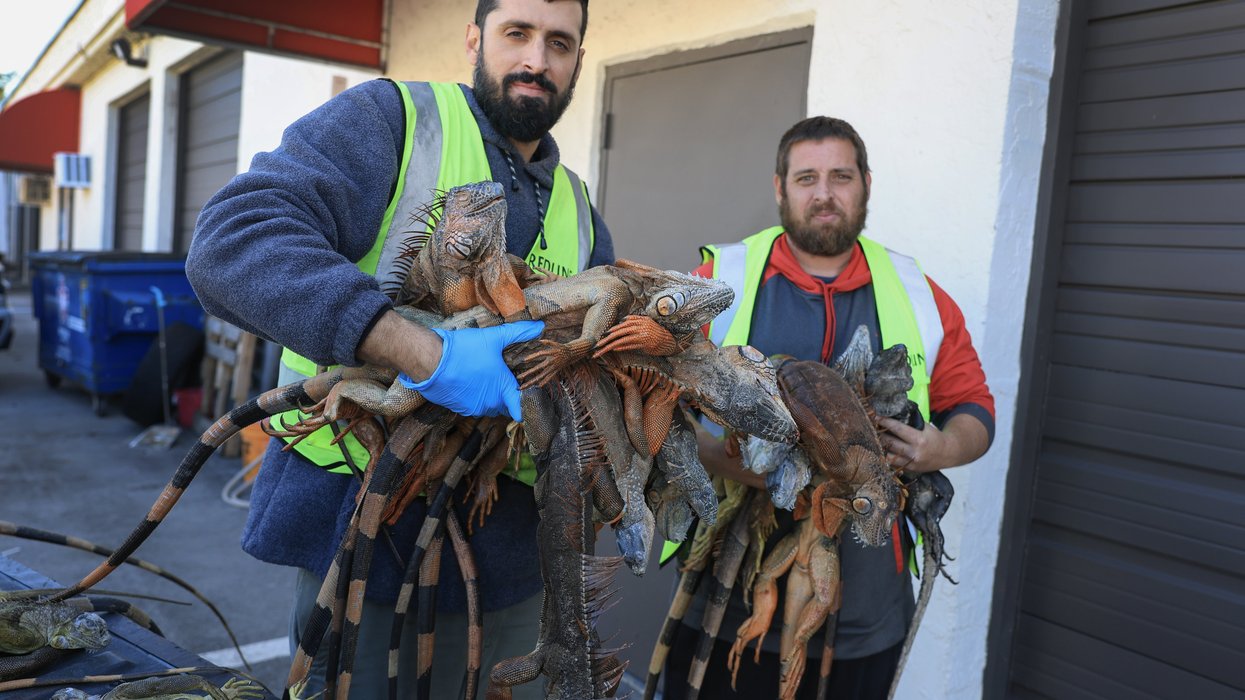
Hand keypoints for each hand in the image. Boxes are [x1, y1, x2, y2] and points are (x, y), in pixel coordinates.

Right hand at [397, 320, 543, 420]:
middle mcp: (490, 403)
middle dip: (506, 395)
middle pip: (504, 405)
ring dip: (489, 396)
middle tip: (504, 377)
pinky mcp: (458, 408)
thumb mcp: (494, 338)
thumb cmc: (464, 350)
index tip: (527, 396)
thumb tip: (540, 326)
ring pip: (488, 406)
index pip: (521, 409)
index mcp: (502, 390)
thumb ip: (519, 333)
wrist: (430, 360)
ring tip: (485, 377)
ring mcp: (473, 408)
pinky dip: (474, 396)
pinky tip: (470, 380)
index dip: (526, 404)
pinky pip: (472, 406)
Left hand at [877, 416, 942, 471]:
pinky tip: (882, 449)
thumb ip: (910, 423)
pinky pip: (893, 463)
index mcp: (919, 439)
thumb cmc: (934, 437)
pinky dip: (887, 455)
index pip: (897, 429)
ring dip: (880, 446)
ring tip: (874, 438)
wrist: (947, 454)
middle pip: (890, 442)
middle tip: (871, 427)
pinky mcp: (909, 470)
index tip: (876, 417)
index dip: (885, 422)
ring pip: (888, 455)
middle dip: (879, 434)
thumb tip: (892, 415)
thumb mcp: (925, 427)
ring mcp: (911, 463)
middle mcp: (914, 453)